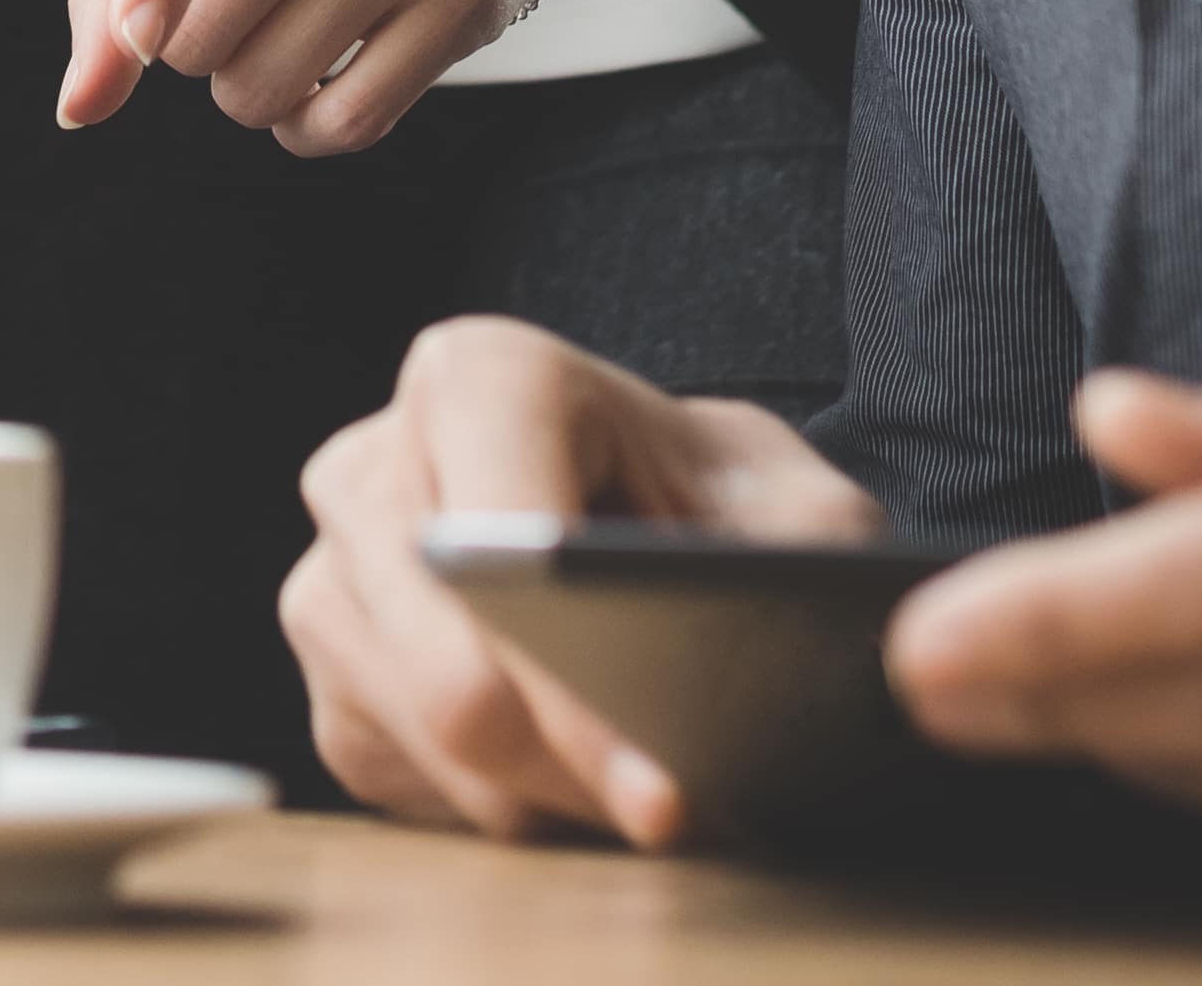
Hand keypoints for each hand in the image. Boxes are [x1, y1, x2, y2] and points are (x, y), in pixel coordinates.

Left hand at [54, 0, 585, 148]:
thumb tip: (81, 103)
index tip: (139, 37)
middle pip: (211, 29)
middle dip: (189, 42)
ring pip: (274, 85)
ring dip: (246, 87)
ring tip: (273, 31)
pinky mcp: (471, 2)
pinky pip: (353, 122)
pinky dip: (307, 128)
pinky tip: (313, 85)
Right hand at [281, 314, 873, 848]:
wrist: (663, 521)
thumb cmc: (727, 510)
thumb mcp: (805, 518)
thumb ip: (819, 573)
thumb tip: (871, 664)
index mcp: (475, 379)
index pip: (496, 556)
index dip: (577, 696)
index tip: (664, 799)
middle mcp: (370, 468)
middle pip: (451, 684)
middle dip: (575, 777)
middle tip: (680, 821)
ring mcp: (332, 579)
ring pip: (437, 754)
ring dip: (555, 803)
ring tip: (647, 786)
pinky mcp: (330, 684)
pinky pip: (415, 791)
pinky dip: (512, 809)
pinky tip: (576, 778)